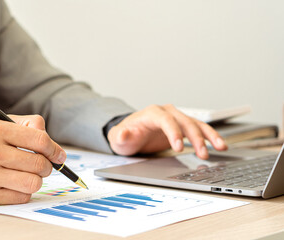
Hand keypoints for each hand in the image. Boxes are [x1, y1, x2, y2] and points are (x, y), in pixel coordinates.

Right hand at [0, 115, 65, 204]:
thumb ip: (27, 126)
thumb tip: (53, 146)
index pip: (39, 139)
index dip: (54, 148)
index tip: (59, 155)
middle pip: (39, 163)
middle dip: (46, 165)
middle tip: (41, 165)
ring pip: (33, 182)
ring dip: (36, 180)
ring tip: (28, 174)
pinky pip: (21, 197)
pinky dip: (24, 192)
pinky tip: (15, 184)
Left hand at [107, 104, 226, 158]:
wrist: (131, 134)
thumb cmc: (126, 135)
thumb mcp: (118, 137)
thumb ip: (120, 135)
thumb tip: (122, 133)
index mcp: (151, 113)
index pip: (166, 120)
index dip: (174, 132)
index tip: (179, 148)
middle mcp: (166, 113)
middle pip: (184, 122)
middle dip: (195, 138)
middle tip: (202, 154)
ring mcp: (176, 119)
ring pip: (196, 124)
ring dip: (208, 136)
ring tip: (220, 147)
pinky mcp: (182, 127)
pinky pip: (199, 130)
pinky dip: (210, 137)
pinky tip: (219, 145)